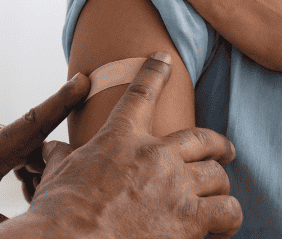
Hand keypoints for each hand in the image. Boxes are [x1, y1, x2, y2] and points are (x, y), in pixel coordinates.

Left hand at [0, 75, 89, 238]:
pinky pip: (2, 141)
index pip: (33, 123)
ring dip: (27, 166)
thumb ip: (2, 222)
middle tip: (43, 194)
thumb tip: (33, 228)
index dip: (61, 103)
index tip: (83, 81)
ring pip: (18, 144)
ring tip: (21, 195)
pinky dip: (10, 159)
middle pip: (32, 143)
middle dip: (48, 165)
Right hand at [21, 53, 241, 238]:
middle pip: (202, 139)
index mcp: (121, 137)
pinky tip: (221, 230)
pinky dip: (228, 220)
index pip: (141, 93)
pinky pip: (227, 212)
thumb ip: (63, 158)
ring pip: (218, 177)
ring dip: (219, 190)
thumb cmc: (60, 213)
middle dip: (219, 145)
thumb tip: (52, 150)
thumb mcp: (58, 176)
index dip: (155, 72)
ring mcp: (175, 186)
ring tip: (220, 201)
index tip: (164, 60)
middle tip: (227, 151)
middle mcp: (155, 155)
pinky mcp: (190, 219)